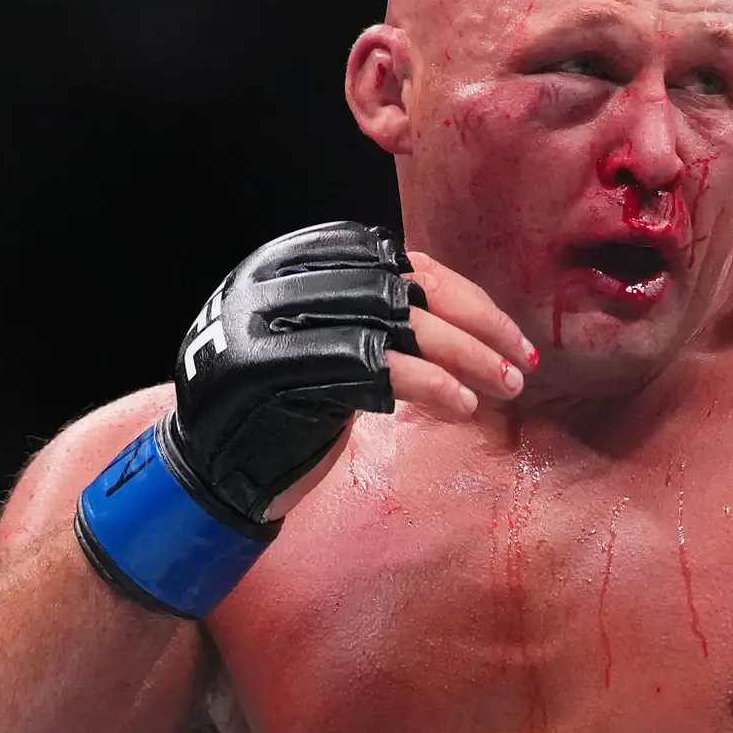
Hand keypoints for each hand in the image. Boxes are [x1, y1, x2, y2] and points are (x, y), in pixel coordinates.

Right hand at [265, 248, 537, 516]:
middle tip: (522, 359)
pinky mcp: (281, 374)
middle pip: (405, 290)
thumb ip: (375, 311)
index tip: (505, 330)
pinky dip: (431, 385)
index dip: (463, 294)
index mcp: (290, 262)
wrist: (209, 470)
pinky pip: (376, 369)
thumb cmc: (283, 408)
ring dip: (467, 357)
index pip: (399, 261)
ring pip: (398, 326)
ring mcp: (275, 326)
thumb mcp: (325, 341)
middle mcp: (278, 285)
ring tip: (506, 386)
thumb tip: (472, 313)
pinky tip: (462, 406)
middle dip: (476, 324)